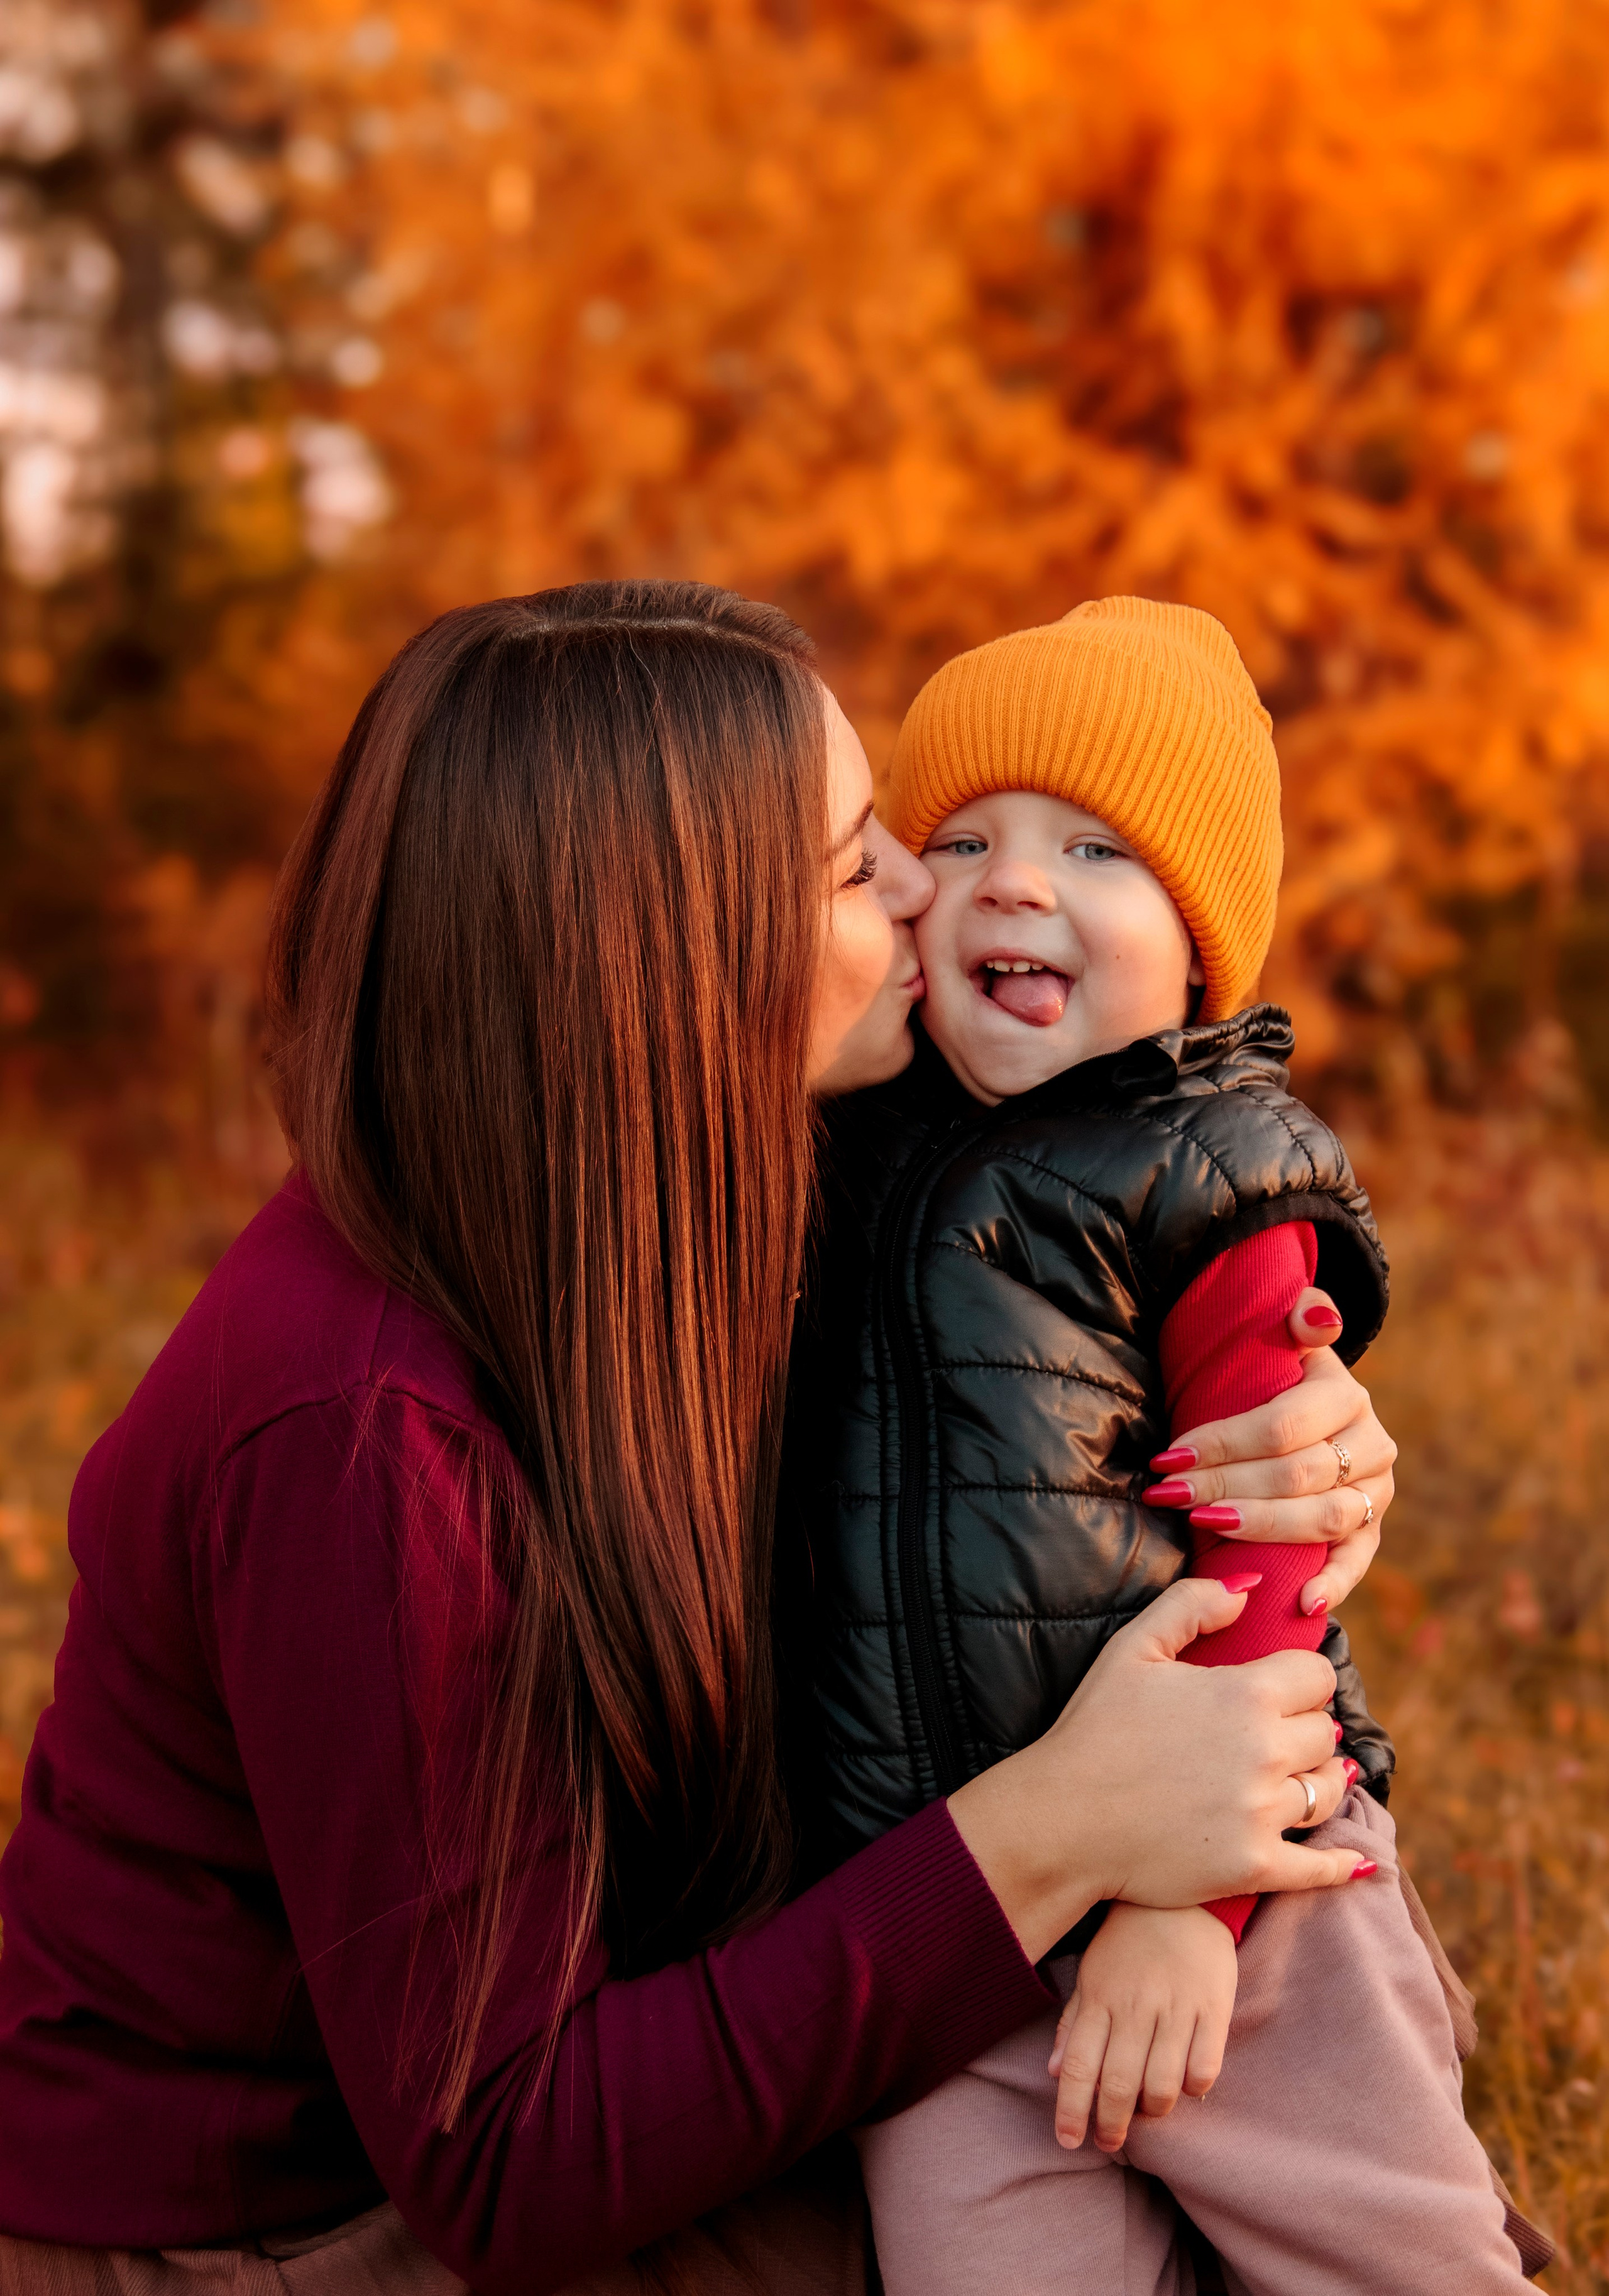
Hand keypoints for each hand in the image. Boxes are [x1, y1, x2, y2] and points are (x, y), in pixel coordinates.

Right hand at [947, 1576, 1363, 1964]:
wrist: (1062, 1820)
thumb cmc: (1094, 1728)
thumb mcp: (1131, 1648)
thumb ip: (1192, 1605)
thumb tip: (1249, 1587)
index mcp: (1244, 1695)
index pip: (1317, 1675)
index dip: (1300, 1676)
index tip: (1279, 1685)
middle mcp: (1265, 1754)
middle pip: (1325, 1731)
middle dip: (1304, 1726)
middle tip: (1273, 1732)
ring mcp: (1262, 1815)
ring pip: (1327, 1790)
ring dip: (1318, 1779)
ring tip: (1301, 1777)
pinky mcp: (1253, 1868)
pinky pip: (1318, 1868)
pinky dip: (1341, 1865)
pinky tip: (1359, 1861)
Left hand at [1048, 1905, 1236, 2152]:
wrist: (1182, 1897)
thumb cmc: (1129, 1942)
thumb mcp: (1092, 1973)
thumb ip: (1074, 2022)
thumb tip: (1053, 2072)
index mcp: (1101, 1997)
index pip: (1078, 2065)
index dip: (1070, 2110)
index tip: (1068, 2141)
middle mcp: (1136, 2005)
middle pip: (1119, 2083)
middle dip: (1111, 2125)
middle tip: (1109, 2142)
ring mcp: (1176, 2006)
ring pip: (1163, 2084)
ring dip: (1153, 2110)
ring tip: (1147, 2110)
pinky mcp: (1214, 2007)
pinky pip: (1205, 2066)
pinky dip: (1194, 2088)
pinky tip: (1186, 2085)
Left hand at [1147, 1286, 1394, 1616]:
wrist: (1313, 1413)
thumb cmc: (1278, 1379)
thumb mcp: (1286, 1342)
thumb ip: (1300, 1318)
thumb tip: (1313, 1316)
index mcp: (1345, 1395)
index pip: (1281, 1426)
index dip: (1222, 1443)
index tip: (1168, 1459)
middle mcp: (1371, 1444)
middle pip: (1295, 1475)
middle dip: (1226, 1486)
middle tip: (1171, 1496)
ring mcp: (1376, 1492)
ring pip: (1323, 1519)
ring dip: (1262, 1528)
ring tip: (1206, 1527)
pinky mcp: (1373, 1530)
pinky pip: (1358, 1561)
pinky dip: (1335, 1583)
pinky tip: (1302, 1601)